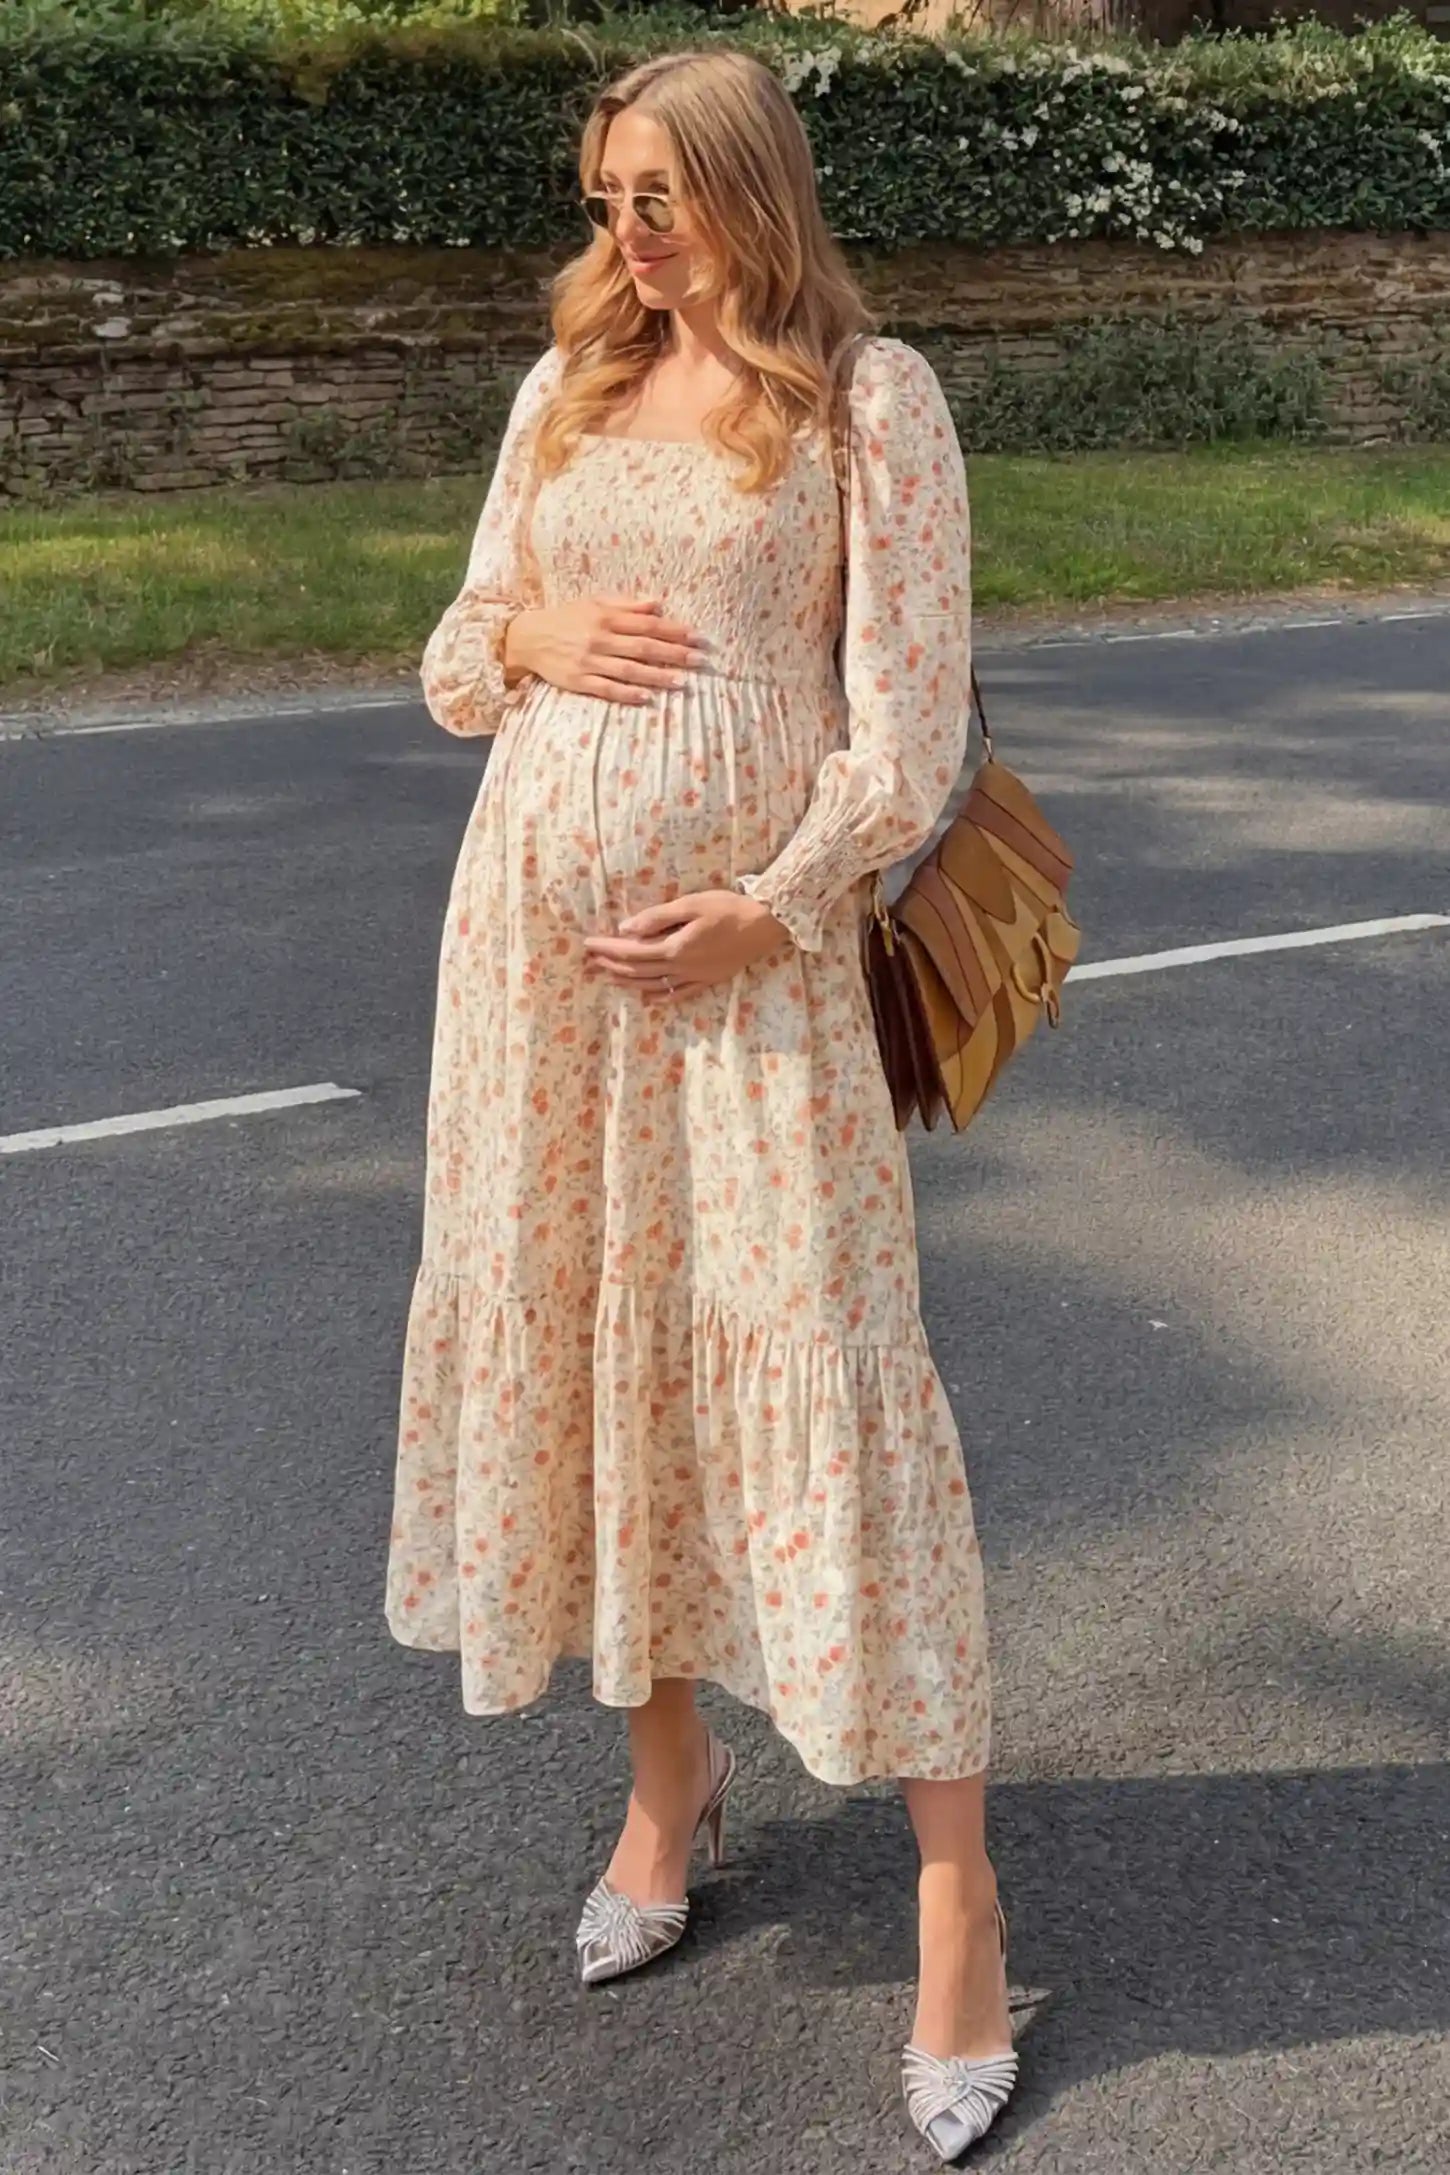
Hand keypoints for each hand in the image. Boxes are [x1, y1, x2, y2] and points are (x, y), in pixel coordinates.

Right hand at [504, 596, 707, 704]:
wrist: (528, 637)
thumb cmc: (566, 618)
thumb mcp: (595, 603)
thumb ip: (627, 604)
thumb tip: (658, 602)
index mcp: (606, 617)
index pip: (648, 624)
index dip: (674, 630)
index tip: (698, 637)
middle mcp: (600, 638)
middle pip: (644, 646)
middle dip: (674, 653)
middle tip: (699, 660)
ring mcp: (589, 661)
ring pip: (629, 669)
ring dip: (657, 675)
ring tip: (681, 682)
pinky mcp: (579, 681)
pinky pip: (607, 688)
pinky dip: (627, 692)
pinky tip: (647, 696)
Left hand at [582, 890, 791, 999]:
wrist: (765, 925)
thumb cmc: (728, 908)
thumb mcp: (691, 904)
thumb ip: (657, 918)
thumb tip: (625, 929)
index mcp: (675, 948)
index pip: (632, 950)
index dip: (608, 948)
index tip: (588, 944)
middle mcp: (682, 967)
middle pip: (639, 969)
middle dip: (612, 964)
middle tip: (591, 960)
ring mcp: (696, 977)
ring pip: (654, 985)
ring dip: (629, 982)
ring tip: (609, 978)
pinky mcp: (708, 980)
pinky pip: (678, 994)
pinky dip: (659, 997)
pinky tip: (648, 999)